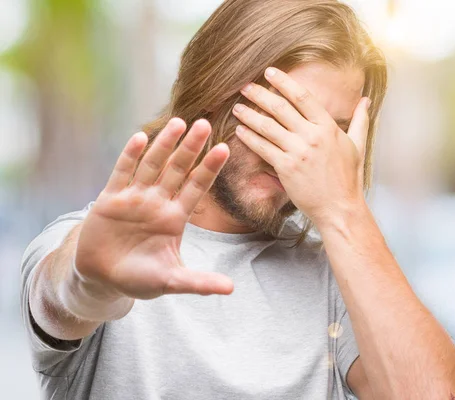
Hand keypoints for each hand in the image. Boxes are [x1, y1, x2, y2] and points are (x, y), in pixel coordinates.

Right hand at [74, 118, 232, 301]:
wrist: (102, 278)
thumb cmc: (139, 278)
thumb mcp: (171, 281)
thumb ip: (198, 282)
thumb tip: (231, 289)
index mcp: (175, 218)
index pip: (197, 188)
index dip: (209, 169)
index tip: (225, 149)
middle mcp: (158, 202)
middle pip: (178, 169)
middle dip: (191, 148)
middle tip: (205, 124)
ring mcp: (135, 198)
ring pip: (152, 165)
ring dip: (164, 145)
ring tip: (178, 123)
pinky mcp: (110, 199)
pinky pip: (122, 173)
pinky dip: (130, 156)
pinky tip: (140, 137)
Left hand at [231, 67, 370, 223]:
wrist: (339, 208)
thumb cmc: (348, 179)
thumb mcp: (358, 146)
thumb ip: (360, 120)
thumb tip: (365, 100)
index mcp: (328, 127)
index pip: (302, 97)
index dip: (284, 82)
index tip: (270, 72)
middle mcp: (312, 136)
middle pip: (281, 108)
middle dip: (260, 94)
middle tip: (245, 87)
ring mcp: (298, 152)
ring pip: (268, 127)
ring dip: (249, 115)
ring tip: (237, 107)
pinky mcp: (286, 168)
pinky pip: (263, 148)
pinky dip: (249, 138)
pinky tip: (239, 131)